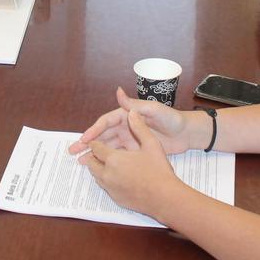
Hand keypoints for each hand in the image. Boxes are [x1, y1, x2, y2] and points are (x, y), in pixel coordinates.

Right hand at [68, 87, 193, 155]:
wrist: (187, 134)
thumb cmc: (171, 118)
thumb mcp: (154, 110)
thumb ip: (134, 105)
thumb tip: (118, 92)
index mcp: (127, 114)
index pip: (105, 122)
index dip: (93, 130)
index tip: (84, 139)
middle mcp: (125, 126)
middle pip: (102, 135)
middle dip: (87, 143)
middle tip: (72, 151)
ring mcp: (129, 139)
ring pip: (107, 146)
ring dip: (93, 153)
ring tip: (80, 161)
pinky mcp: (134, 151)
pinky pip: (117, 155)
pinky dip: (106, 160)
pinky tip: (97, 167)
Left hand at [75, 108, 184, 216]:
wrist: (165, 198)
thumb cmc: (159, 170)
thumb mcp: (152, 144)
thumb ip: (140, 127)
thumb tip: (132, 113)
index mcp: (113, 158)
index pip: (96, 148)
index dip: (95, 143)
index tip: (95, 141)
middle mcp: (107, 173)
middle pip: (92, 163)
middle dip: (93, 156)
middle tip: (95, 153)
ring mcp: (110, 188)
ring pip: (96, 176)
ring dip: (97, 168)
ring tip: (102, 163)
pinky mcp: (116, 198)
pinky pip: (105, 187)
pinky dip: (105, 180)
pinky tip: (115, 177)